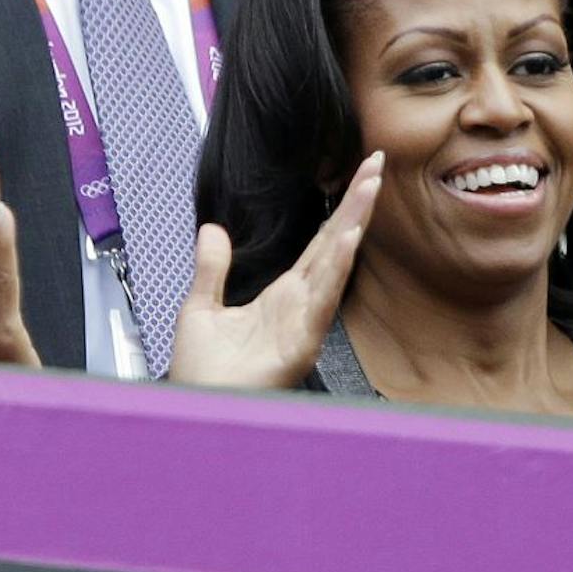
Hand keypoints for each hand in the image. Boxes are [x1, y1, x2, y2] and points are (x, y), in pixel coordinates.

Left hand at [169, 152, 382, 387]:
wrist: (195, 408)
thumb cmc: (202, 373)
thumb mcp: (201, 307)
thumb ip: (212, 268)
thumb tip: (213, 228)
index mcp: (282, 297)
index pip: (319, 244)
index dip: (339, 209)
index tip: (359, 174)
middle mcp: (300, 306)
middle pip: (335, 245)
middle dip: (356, 204)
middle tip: (377, 162)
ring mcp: (304, 325)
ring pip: (334, 267)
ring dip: (352, 226)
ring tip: (369, 188)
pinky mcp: (299, 346)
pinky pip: (321, 302)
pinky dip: (335, 270)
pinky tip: (348, 240)